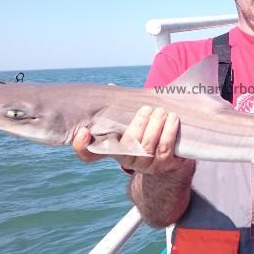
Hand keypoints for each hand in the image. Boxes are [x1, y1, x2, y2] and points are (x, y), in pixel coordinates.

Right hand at [72, 106, 193, 174]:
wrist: (169, 156)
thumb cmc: (145, 131)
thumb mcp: (130, 121)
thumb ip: (119, 108)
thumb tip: (111, 88)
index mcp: (112, 148)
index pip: (88, 153)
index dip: (81, 145)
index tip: (83, 131)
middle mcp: (126, 160)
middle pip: (128, 144)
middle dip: (139, 123)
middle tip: (148, 109)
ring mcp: (144, 164)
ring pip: (147, 146)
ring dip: (155, 126)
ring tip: (161, 112)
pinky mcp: (163, 166)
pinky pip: (164, 149)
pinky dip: (169, 132)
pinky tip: (172, 120)